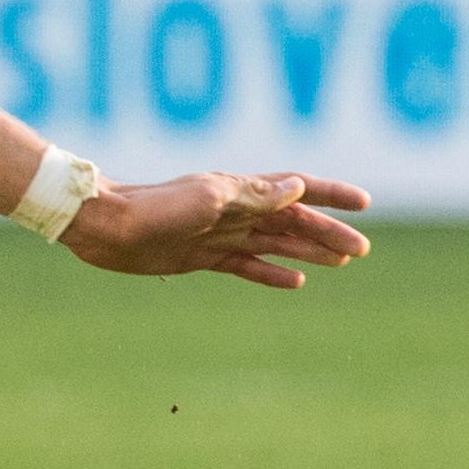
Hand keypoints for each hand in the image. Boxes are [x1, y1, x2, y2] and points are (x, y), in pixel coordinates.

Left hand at [63, 170, 370, 290]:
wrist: (104, 227)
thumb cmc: (153, 208)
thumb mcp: (207, 199)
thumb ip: (252, 195)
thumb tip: (297, 187)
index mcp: (239, 191)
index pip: (296, 189)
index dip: (330, 196)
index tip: (363, 204)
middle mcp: (233, 210)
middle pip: (291, 221)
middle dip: (327, 232)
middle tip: (362, 250)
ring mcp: (218, 234)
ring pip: (274, 243)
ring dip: (308, 251)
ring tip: (341, 262)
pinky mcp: (200, 256)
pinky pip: (245, 265)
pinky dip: (271, 272)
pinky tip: (295, 281)